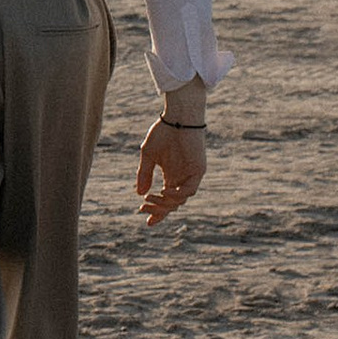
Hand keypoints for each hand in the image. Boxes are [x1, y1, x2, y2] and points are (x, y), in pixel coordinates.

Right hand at [135, 84, 210, 226]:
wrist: (178, 116)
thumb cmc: (163, 132)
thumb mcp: (148, 155)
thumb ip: (144, 174)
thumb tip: (139, 193)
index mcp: (171, 176)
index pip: (164, 200)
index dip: (156, 212)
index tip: (146, 222)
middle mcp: (181, 178)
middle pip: (172, 204)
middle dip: (158, 209)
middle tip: (144, 208)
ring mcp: (191, 175)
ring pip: (181, 199)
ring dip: (166, 202)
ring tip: (152, 198)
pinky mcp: (198, 170)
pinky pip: (190, 189)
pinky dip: (178, 194)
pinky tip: (165, 191)